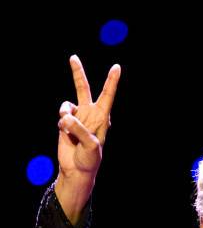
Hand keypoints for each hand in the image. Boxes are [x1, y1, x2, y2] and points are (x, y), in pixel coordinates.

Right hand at [57, 55, 120, 191]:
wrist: (77, 169)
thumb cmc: (90, 159)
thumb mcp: (90, 145)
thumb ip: (79, 129)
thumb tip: (65, 118)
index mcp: (102, 118)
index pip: (108, 96)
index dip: (112, 81)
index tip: (117, 67)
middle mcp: (90, 114)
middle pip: (83, 89)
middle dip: (77, 73)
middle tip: (73, 57)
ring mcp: (77, 117)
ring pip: (67, 105)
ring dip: (65, 114)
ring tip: (67, 128)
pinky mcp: (65, 123)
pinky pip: (61, 114)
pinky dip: (61, 122)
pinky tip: (64, 132)